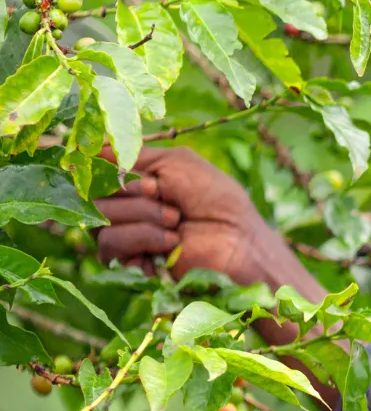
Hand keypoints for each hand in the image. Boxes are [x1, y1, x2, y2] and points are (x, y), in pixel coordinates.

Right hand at [93, 147, 327, 326]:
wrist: (238, 242)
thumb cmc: (217, 199)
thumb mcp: (178, 162)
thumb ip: (134, 154)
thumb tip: (92, 149)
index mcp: (136, 179)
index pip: (96, 168)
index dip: (115, 171)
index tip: (151, 180)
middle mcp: (126, 204)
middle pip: (94, 192)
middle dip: (135, 195)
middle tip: (170, 203)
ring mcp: (126, 233)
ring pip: (101, 218)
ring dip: (144, 218)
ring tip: (176, 226)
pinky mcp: (128, 262)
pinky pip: (109, 244)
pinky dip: (143, 240)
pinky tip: (171, 245)